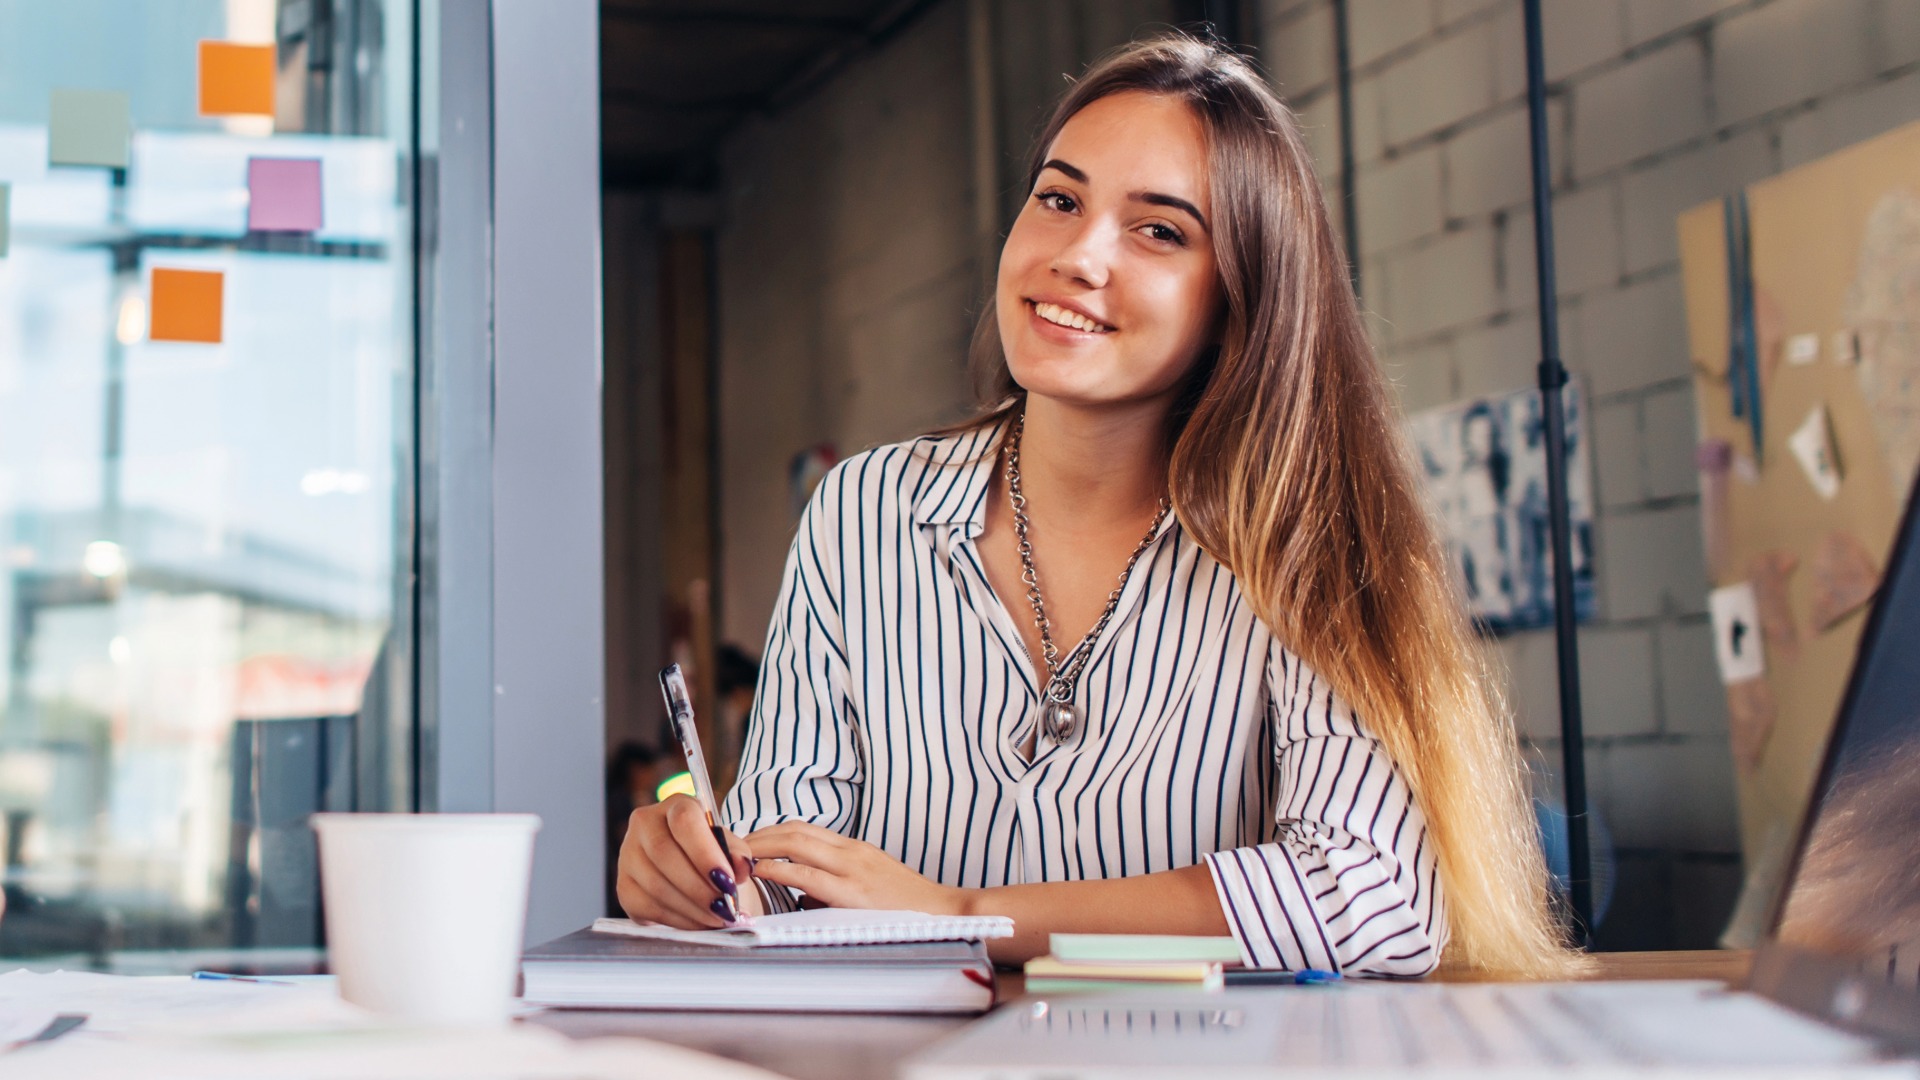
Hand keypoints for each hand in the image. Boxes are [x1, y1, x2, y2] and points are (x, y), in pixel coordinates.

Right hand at [615, 795, 759, 927]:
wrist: (690, 870)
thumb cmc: (712, 853)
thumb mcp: (728, 845)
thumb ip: (737, 853)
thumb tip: (741, 866)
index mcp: (675, 805)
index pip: (684, 821)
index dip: (705, 853)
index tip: (728, 882)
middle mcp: (645, 824)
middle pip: (664, 854)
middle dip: (699, 888)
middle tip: (725, 909)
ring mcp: (629, 855)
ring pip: (656, 885)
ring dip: (692, 908)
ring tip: (718, 919)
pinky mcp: (624, 886)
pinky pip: (649, 906)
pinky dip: (679, 920)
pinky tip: (699, 922)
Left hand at [746, 822, 969, 914]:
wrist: (946, 914)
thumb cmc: (907, 908)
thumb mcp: (868, 888)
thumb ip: (834, 886)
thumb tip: (801, 896)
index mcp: (854, 850)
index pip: (804, 829)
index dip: (771, 831)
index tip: (746, 840)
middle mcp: (851, 852)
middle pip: (794, 830)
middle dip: (758, 834)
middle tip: (731, 843)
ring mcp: (852, 868)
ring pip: (796, 843)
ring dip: (761, 845)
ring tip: (737, 853)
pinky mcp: (852, 892)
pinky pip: (806, 874)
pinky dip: (777, 869)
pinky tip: (759, 871)